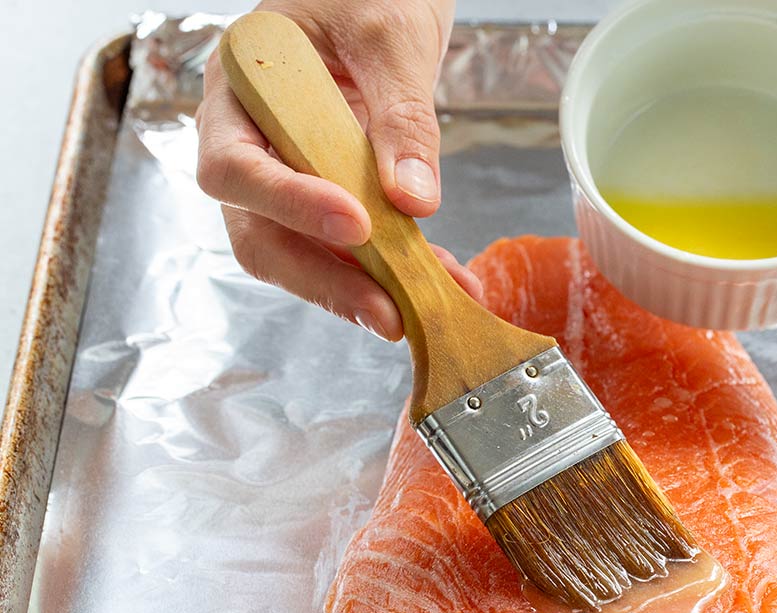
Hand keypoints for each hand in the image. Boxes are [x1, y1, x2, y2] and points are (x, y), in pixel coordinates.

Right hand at [196, 0, 480, 340]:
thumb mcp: (390, 37)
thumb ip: (401, 114)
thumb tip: (412, 197)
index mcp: (239, 92)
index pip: (237, 167)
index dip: (289, 205)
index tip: (354, 225)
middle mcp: (253, 143)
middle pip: (260, 233)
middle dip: (325, 280)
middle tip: (387, 313)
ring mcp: (291, 175)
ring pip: (307, 253)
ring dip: (368, 288)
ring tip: (427, 307)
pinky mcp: (334, 196)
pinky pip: (354, 247)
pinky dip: (397, 270)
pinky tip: (441, 281)